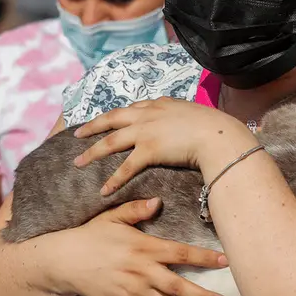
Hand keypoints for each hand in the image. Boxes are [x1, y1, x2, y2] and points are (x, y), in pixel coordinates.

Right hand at [49, 197, 229, 295]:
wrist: (64, 263)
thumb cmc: (91, 236)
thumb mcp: (112, 217)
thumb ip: (136, 210)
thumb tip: (158, 202)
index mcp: (144, 248)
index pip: (181, 253)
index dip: (204, 258)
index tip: (224, 260)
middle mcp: (142, 272)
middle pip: (180, 287)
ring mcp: (133, 292)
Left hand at [72, 97, 253, 193]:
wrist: (218, 135)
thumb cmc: (214, 127)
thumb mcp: (196, 114)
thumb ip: (185, 118)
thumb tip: (189, 125)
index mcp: (160, 104)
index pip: (134, 106)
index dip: (119, 114)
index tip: (109, 119)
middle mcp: (148, 114)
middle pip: (112, 119)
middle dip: (93, 126)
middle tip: (78, 134)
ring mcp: (146, 131)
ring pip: (111, 141)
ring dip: (92, 153)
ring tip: (78, 163)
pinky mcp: (148, 150)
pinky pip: (126, 167)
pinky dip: (113, 179)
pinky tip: (103, 190)